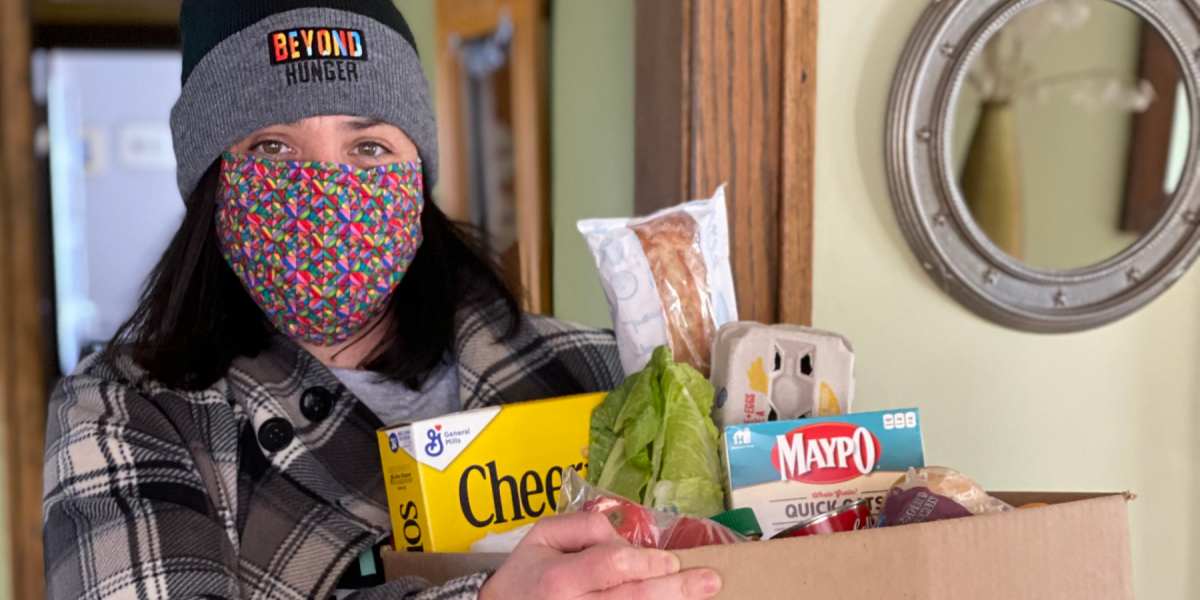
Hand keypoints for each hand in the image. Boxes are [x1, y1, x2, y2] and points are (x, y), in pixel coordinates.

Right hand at [479, 512, 721, 599]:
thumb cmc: (526, 573)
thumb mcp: (543, 534)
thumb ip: (585, 526)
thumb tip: (626, 539)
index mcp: (559, 579)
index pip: (611, 566)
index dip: (645, 562)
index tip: (671, 560)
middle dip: (675, 590)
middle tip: (708, 581)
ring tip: (700, 595)